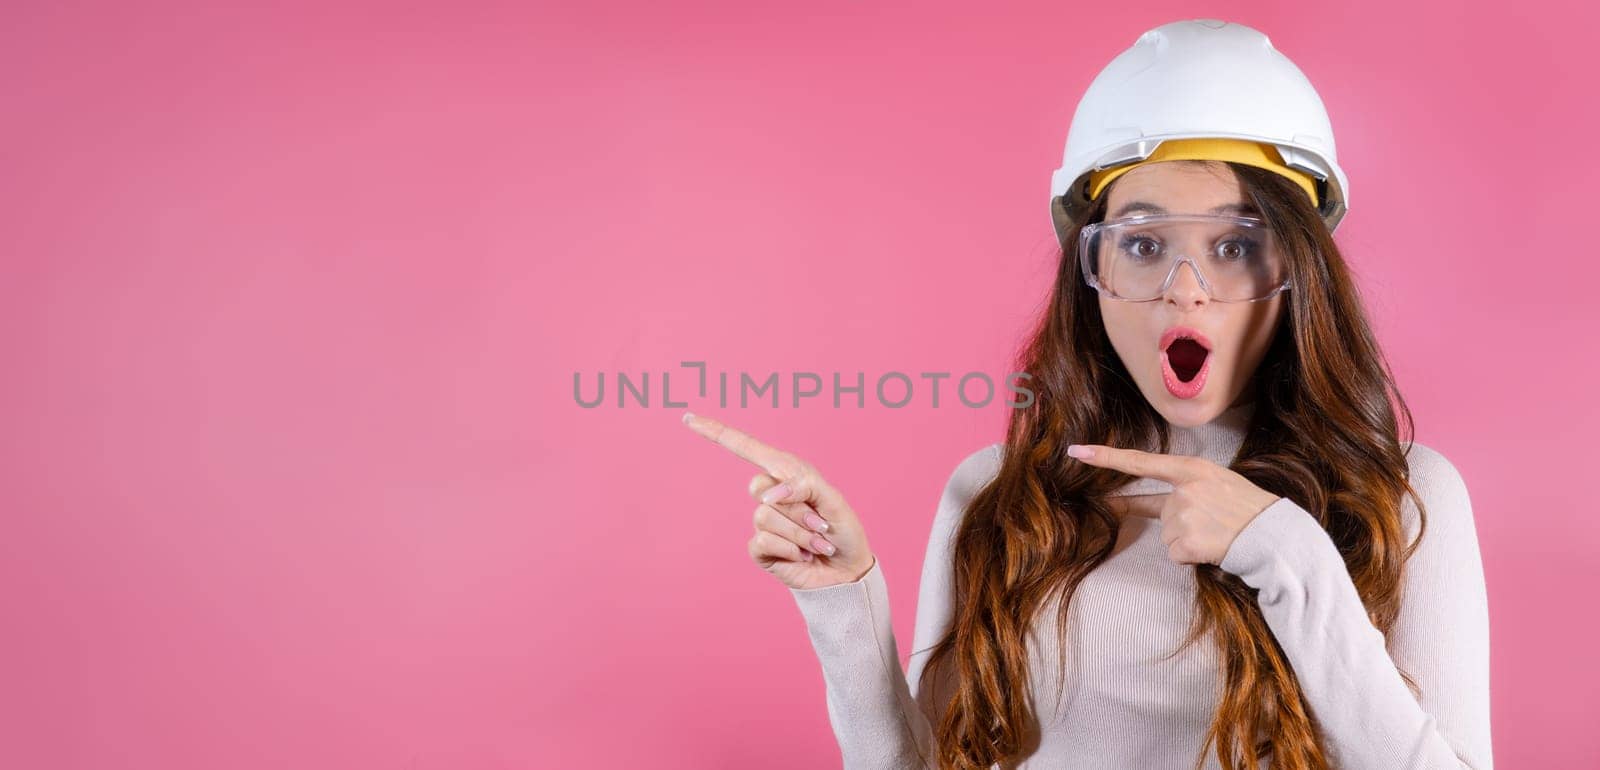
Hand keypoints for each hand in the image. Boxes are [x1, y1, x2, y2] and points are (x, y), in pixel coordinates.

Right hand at [681, 411, 875, 589]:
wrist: (847, 570)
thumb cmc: (841, 530)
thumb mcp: (832, 498)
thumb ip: (803, 484)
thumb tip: (767, 495)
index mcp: (785, 472)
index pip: (745, 448)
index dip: (715, 432)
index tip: (687, 418)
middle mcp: (770, 494)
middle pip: (758, 487)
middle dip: (797, 507)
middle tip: (820, 523)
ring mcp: (763, 522)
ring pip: (765, 517)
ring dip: (800, 533)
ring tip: (816, 542)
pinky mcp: (760, 549)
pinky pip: (763, 541)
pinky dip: (791, 549)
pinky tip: (803, 555)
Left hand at [1065, 442, 1280, 565]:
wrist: (1276, 537)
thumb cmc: (1250, 509)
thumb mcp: (1219, 482)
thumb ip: (1187, 486)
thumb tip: (1157, 504)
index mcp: (1191, 470)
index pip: (1140, 462)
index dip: (1106, 457)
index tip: (1076, 451)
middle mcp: (1183, 490)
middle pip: (1161, 514)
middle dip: (1183, 525)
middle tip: (1217, 524)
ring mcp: (1182, 516)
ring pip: (1168, 537)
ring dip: (1190, 542)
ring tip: (1220, 535)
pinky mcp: (1184, 543)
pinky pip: (1175, 556)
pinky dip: (1192, 558)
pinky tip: (1215, 549)